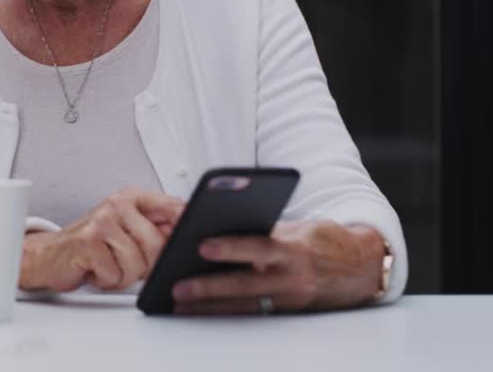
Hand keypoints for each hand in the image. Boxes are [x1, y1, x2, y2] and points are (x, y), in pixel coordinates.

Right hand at [19, 188, 184, 291]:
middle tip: (125, 263)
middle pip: (158, 244)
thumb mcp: (127, 232)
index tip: (188, 241)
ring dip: (123, 276)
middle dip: (146, 265)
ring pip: (138, 263)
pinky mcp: (88, 241)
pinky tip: (94, 269)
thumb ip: (157, 230)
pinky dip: (106, 280)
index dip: (185, 229)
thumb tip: (190, 236)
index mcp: (132, 198)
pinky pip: (116, 273)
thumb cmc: (91, 247)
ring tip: (107, 265)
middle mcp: (117, 204)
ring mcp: (102, 220)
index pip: (174, 208)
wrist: (49, 256)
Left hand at [171, 221, 385, 313]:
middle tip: (177, 287)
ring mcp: (292, 298)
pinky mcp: (290, 312)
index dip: (231, 247)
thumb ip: (264, 230)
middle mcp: (294, 277)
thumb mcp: (298, 228)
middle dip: (209, 287)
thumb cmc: (324, 240)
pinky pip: (254, 314)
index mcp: (295, 249)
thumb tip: (220, 227)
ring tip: (181, 305)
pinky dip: (228, 313)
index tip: (202, 245)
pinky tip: (204, 312)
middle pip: (246, 284)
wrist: (365, 266)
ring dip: (212, 307)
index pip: (259, 246)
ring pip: (246, 306)